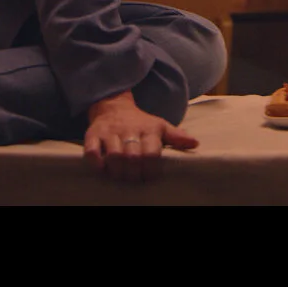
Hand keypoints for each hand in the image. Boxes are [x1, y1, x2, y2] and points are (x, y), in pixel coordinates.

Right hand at [84, 92, 198, 181]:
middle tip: (134, 180)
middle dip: (134, 174)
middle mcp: (129, 130)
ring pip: (113, 155)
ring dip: (117, 171)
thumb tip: (195, 143)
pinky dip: (96, 162)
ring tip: (121, 177)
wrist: (113, 106)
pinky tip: (102, 169)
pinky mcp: (93, 134)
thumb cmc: (140, 122)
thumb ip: (176, 136)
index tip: (149, 178)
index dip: (150, 169)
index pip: (151, 153)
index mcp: (148, 129)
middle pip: (132, 157)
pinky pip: (92, 150)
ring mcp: (110, 132)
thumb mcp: (160, 126)